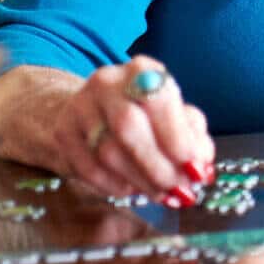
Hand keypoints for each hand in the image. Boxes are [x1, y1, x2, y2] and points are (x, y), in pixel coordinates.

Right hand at [52, 55, 214, 203]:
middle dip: (158, 166)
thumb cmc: (145, 116)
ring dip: (139, 181)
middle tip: (178, 191)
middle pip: (129, 126)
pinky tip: (131, 189)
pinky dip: (115, 187)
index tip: (194, 169)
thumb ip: (192, 137)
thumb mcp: (175, 116)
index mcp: (142, 70)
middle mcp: (107, 81)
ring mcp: (80, 105)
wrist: (93, 111)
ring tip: (159, 193)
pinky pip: (89, 169)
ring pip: (108, 152)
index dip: (177, 138)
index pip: (159, 99)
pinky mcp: (63, 132)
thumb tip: (201, 164)